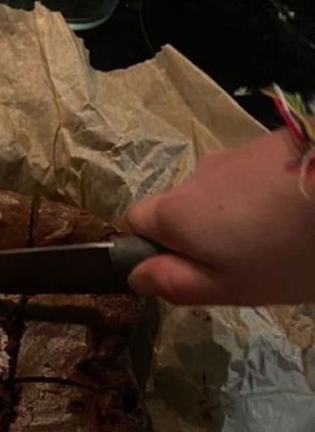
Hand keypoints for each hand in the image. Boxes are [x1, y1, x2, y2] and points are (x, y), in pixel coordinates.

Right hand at [126, 128, 314, 304]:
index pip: (134, 221)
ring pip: (217, 191)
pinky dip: (262, 194)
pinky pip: (250, 176)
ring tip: (280, 236)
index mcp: (175, 213)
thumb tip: (136, 275)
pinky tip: (297, 212)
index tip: (190, 266)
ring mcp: (234, 155)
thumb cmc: (288, 251)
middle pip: (178, 207)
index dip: (153, 246)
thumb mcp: (229, 288)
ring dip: (234, 213)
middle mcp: (195, 177)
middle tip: (243, 260)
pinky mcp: (271, 143)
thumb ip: (175, 283)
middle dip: (199, 232)